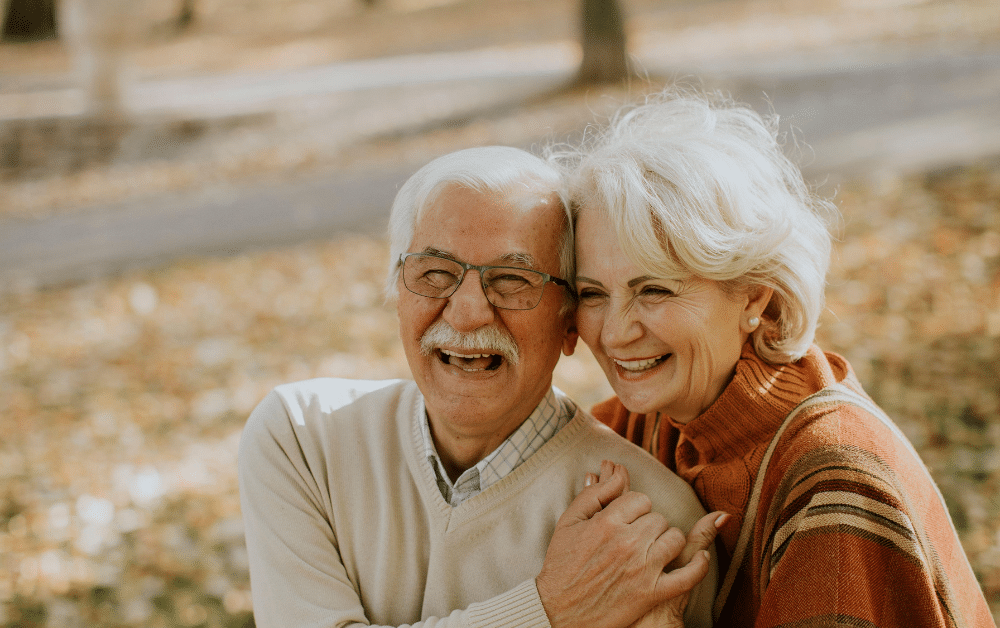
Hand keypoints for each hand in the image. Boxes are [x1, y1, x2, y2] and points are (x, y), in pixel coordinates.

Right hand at [535, 461, 707, 627]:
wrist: (559, 612)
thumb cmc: (562, 565)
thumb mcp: (569, 522)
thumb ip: (595, 494)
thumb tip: (617, 472)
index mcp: (607, 523)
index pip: (641, 500)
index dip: (635, 508)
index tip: (627, 519)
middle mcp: (627, 543)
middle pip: (659, 518)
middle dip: (649, 525)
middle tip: (635, 537)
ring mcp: (642, 569)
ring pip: (674, 539)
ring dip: (667, 542)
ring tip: (653, 549)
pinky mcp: (652, 593)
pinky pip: (689, 575)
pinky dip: (699, 565)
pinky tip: (699, 557)